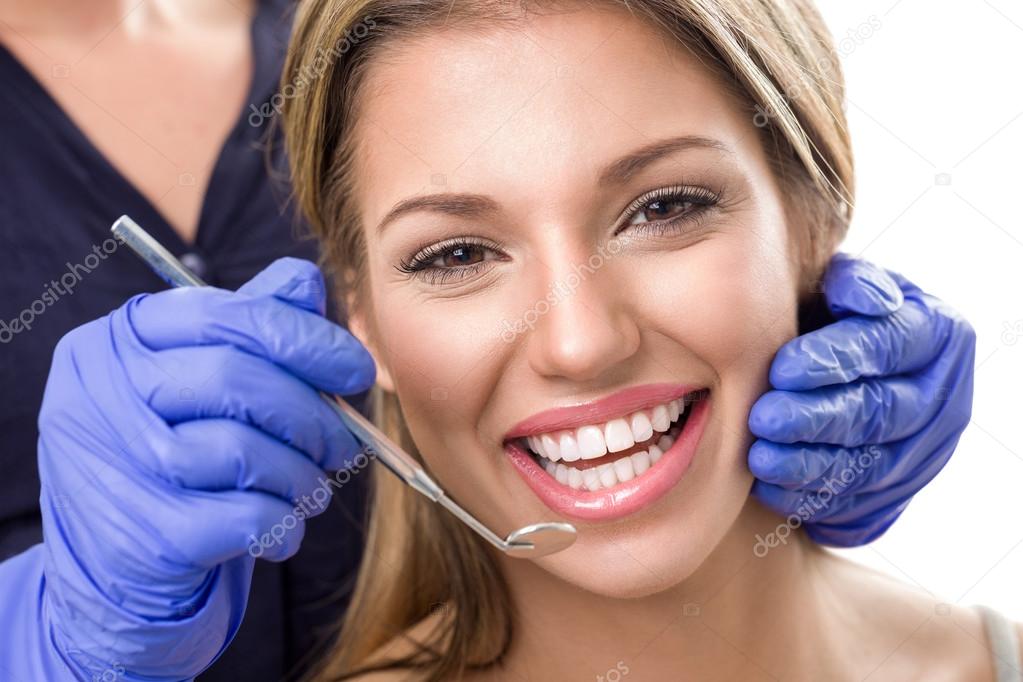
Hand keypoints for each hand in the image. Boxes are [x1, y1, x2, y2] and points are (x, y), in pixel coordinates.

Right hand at [33, 258, 374, 679]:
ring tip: (312, 488)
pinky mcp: (143, 534)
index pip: (224, 314)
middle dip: (311, 413)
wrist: (116, 566)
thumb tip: (307, 283)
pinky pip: (245, 516)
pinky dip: (283, 521)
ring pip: (242, 450)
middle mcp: (100, 393)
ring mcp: (115, 465)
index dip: (304, 339)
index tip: (356, 370)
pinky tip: (284, 526)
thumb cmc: (173, 454)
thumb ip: (249, 323)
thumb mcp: (196, 379)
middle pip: (235, 378)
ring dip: (300, 473)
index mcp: (118, 339)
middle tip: (344, 444)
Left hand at [747, 253, 975, 546]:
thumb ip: (850, 282)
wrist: (853, 371)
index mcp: (936, 335)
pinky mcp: (897, 490)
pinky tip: (770, 488)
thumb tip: (861, 297)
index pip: (889, 346)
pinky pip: (857, 502)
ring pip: (868, 464)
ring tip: (760, 459)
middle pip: (880, 412)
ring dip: (810, 465)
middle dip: (817, 419)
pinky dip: (811, 498)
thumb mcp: (847, 288)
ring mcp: (923, 450)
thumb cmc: (837, 319)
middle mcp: (939, 396)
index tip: (781, 369)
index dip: (836, 359)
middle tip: (764, 418)